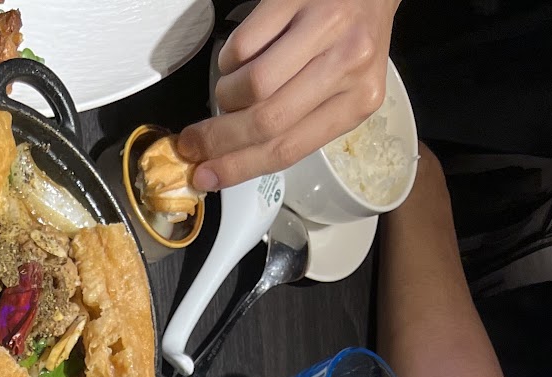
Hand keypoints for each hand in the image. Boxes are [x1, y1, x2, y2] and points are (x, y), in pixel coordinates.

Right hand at [178, 0, 399, 191]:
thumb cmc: (351, 39)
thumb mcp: (340, 89)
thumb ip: (299, 122)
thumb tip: (233, 158)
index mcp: (359, 100)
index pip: (289, 148)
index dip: (238, 167)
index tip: (205, 175)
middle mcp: (349, 63)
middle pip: (266, 120)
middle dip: (219, 138)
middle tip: (193, 143)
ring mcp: (325, 25)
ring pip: (253, 83)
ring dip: (227, 96)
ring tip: (231, 91)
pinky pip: (245, 41)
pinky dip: (230, 59)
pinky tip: (241, 58)